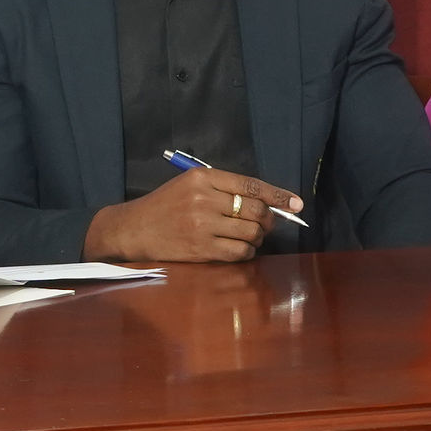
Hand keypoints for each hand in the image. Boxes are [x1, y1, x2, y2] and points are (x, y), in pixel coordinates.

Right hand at [83, 164, 295, 264]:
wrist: (133, 229)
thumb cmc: (164, 206)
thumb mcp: (189, 185)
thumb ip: (223, 189)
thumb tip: (264, 202)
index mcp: (203, 178)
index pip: (251, 185)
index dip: (278, 195)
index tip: (296, 203)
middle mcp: (204, 199)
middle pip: (255, 210)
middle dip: (268, 220)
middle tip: (265, 225)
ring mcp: (203, 225)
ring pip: (250, 232)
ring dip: (256, 237)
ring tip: (248, 237)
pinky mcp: (201, 249)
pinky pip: (239, 252)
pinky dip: (246, 252)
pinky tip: (239, 249)